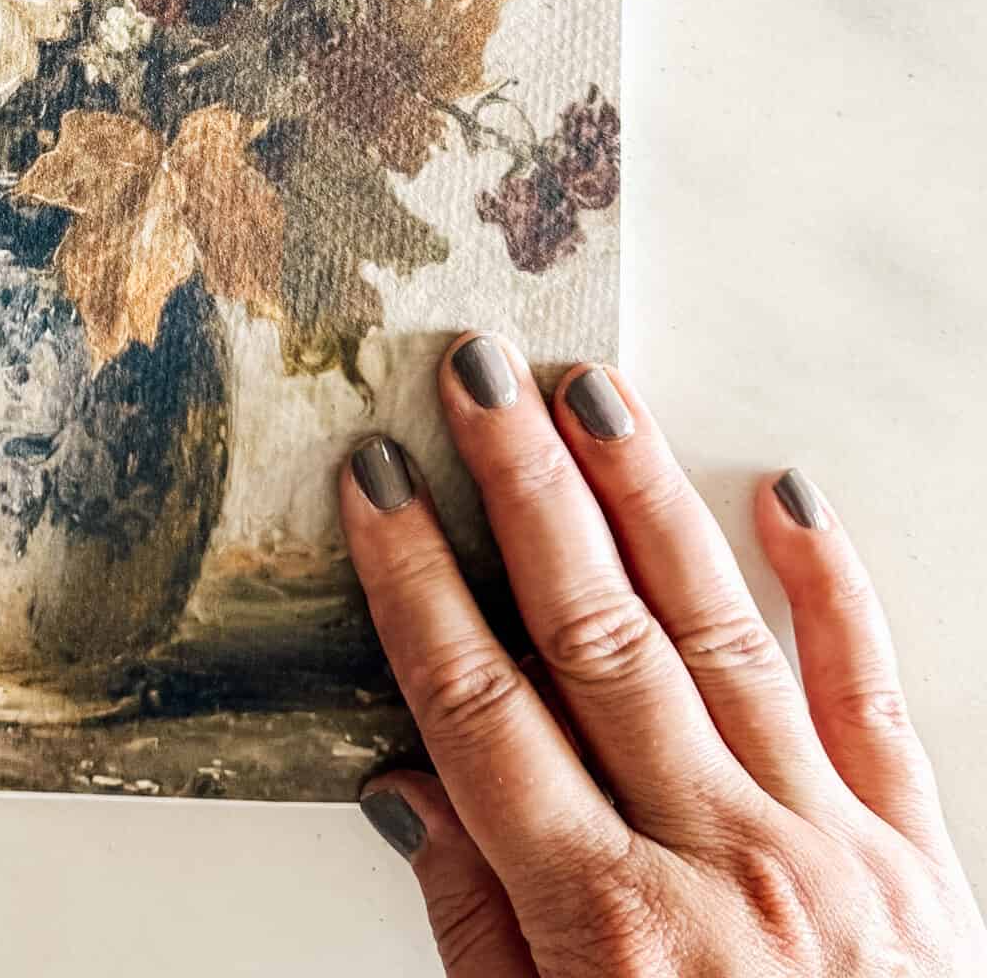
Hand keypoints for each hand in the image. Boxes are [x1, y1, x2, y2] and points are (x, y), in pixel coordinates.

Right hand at [342, 340, 985, 974]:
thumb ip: (475, 925)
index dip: (416, 581)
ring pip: (720, 631)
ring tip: (592, 391)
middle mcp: (723, 867)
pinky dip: (830, 584)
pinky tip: (782, 492)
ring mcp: (831, 849)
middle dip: (524, 488)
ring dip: (647, 499)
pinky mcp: (920, 854)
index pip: (480, 708)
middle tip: (476, 374)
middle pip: (596, 633)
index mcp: (612, 932)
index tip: (376, 484)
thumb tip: (407, 778)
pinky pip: (868, 691)